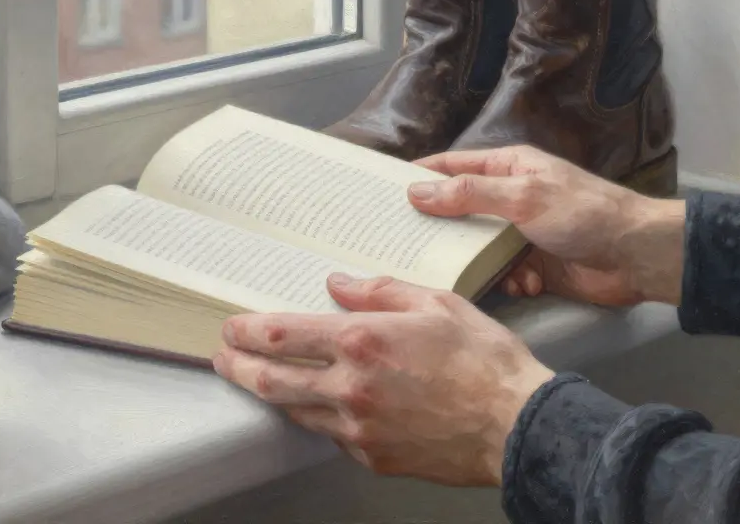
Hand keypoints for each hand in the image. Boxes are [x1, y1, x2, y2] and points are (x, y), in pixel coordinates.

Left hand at [214, 275, 553, 486]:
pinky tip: (320, 405)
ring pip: (295, 410)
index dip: (247, 331)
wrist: (518, 424)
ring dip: (271, 393)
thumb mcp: (436, 303)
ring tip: (259, 380)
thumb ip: (380, 291)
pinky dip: (320, 416)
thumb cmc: (484, 360)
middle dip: (238, 367)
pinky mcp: (372, 456)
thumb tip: (339, 283)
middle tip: (222, 357)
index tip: (231, 327)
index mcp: (361, 341)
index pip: (282, 335)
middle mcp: (350, 387)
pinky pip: (331, 435)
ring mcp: (358, 428)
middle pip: (272, 379)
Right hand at [410, 145, 685, 306]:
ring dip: (475, 262)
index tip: (383, 192)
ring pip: (475, 247)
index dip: (418, 176)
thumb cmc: (585, 214)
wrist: (638, 257)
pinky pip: (500, 274)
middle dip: (436, 228)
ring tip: (465, 272)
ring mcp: (519, 233)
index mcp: (508, 169)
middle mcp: (509, 198)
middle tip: (401, 243)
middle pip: (457, 211)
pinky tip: (524, 284)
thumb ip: (470, 195)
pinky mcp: (530, 265)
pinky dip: (508, 282)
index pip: (452, 166)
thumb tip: (417, 191)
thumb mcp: (523, 197)